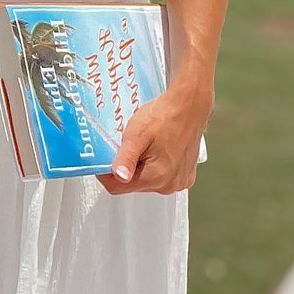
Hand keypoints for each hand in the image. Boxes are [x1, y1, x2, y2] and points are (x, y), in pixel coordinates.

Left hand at [95, 84, 210, 195]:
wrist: (189, 106)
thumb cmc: (164, 116)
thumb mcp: (136, 135)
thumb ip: (126, 158)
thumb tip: (119, 176)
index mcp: (157, 177)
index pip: (117, 187)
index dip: (105, 173)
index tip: (105, 158)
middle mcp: (170, 184)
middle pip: (132, 184)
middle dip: (125, 167)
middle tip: (128, 145)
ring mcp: (179, 182)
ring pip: (146, 181)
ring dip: (140, 166)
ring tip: (145, 145)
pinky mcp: (185, 176)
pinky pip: (161, 177)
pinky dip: (155, 166)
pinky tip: (157, 149)